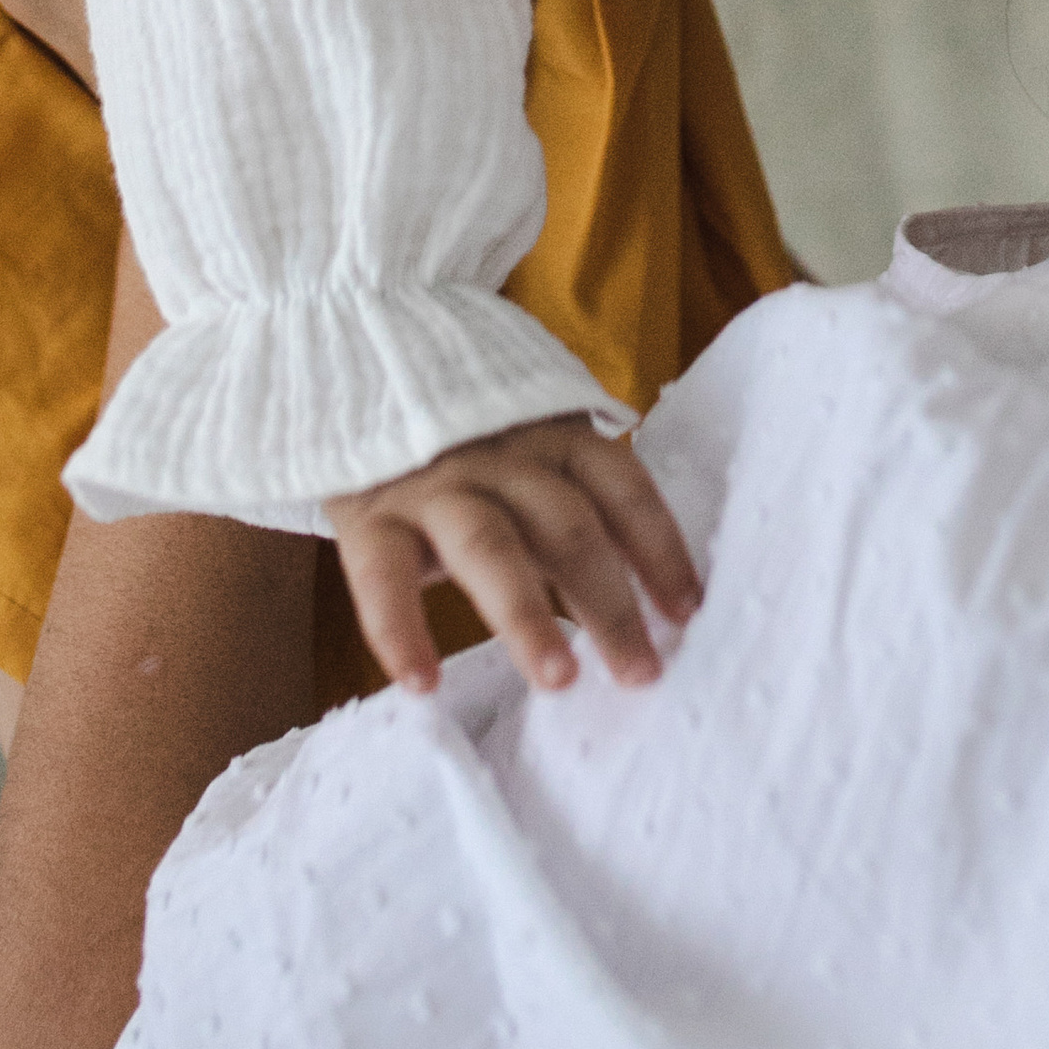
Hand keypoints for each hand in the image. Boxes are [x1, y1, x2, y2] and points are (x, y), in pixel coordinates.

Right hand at [323, 415, 700, 695]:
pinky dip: (400, 630)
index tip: (687, 613)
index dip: (661, 548)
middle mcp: (502, 456)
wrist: (360, 365)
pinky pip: (382, 574)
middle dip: (610, 603)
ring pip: (489, 546)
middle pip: (568, 526)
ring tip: (560, 680)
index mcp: (555, 437)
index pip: (623, 487)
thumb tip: (651, 602)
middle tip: (643, 674)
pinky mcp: (371, 512)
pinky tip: (421, 683)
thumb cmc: (469, 443)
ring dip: (527, 616)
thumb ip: (574, 505)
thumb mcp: (532, 454)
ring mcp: (435, 482)